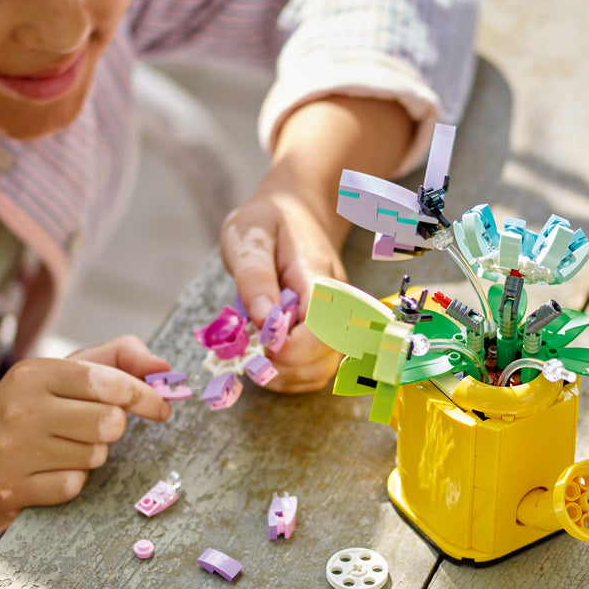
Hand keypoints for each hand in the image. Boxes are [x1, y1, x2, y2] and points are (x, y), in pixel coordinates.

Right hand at [0, 335, 171, 517]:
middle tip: (91, 427)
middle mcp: (20, 407)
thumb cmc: (29, 412)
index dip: (145, 396)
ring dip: (89, 455)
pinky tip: (45, 472)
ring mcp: (11, 450)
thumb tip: (165, 368)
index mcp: (35, 372)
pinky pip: (73, 486)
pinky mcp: (9, 489)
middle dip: (111, 428)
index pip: (110, 383)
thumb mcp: (65, 374)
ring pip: (95, 456)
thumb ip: (120, 359)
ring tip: (59, 448)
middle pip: (109, 423)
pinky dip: (69, 482)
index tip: (162, 408)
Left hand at [220, 95, 415, 392]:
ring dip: (288, 377)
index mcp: (318, 276)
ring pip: (326, 369)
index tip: (260, 342)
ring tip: (256, 361)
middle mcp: (338, 302)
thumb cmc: (270, 222)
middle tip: (250, 354)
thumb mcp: (250, 236)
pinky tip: (269, 362)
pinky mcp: (330, 332)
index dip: (292, 347)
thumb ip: (255, 277)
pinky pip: (320, 368)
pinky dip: (293, 376)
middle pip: (328, 354)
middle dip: (286, 366)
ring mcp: (338, 319)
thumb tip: (263, 320)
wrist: (298, 211)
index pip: (323, 325)